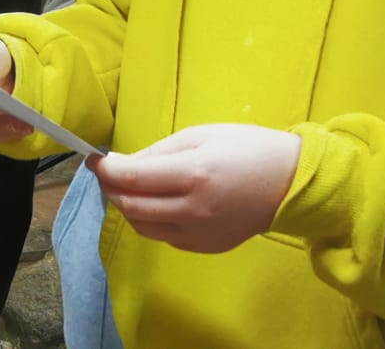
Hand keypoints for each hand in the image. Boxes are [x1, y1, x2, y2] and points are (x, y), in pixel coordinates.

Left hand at [91, 123, 300, 253]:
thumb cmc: (247, 149)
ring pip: (141, 226)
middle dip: (110, 188)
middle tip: (107, 173)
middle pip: (130, 206)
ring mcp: (199, 234)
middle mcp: (193, 210)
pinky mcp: (205, 248)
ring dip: (126, 206)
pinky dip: (150, 220)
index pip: (131, 179)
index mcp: (193, 175)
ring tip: (129, 187)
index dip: (104, 170)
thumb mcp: (200, 136)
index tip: (93, 160)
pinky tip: (156, 203)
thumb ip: (156, 152)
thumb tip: (120, 165)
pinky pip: (163, 236)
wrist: (291, 184)